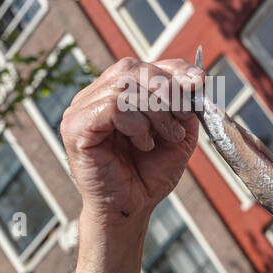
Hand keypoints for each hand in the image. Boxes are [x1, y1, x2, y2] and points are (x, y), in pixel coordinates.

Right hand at [60, 56, 202, 225]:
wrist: (132, 208)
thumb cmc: (149, 174)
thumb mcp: (177, 133)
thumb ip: (183, 104)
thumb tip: (194, 79)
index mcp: (117, 93)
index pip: (143, 64)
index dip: (174, 69)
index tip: (198, 83)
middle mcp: (95, 96)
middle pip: (133, 69)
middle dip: (167, 92)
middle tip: (180, 122)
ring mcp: (81, 109)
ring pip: (125, 87)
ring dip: (155, 112)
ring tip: (164, 138)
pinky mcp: (75, 127)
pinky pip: (112, 107)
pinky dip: (137, 124)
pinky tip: (143, 143)